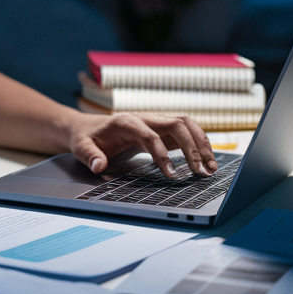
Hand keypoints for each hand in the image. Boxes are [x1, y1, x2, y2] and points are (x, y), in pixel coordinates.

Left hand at [66, 113, 215, 179]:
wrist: (88, 127)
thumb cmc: (86, 138)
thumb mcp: (81, 147)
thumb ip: (90, 156)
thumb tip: (98, 166)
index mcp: (126, 121)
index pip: (150, 135)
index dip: (162, 154)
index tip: (171, 175)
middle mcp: (145, 118)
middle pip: (176, 124)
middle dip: (192, 147)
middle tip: (202, 172)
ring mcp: (156, 121)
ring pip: (186, 125)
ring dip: (202, 144)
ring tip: (212, 168)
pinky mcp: (163, 129)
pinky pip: (186, 132)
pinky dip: (199, 144)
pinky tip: (207, 161)